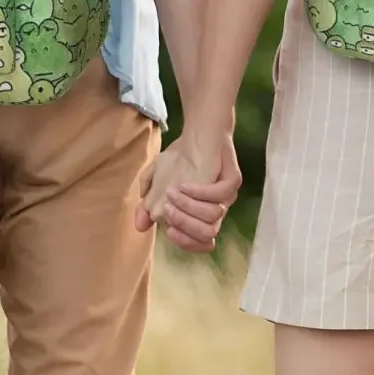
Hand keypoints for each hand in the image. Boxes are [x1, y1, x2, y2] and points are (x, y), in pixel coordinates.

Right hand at [135, 134, 240, 252]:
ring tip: (172, 192)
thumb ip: (147, 203)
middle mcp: (216, 209)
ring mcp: (227, 196)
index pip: (200, 242)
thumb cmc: (180, 158)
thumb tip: (140, 226)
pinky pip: (220, 194)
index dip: (185, 242)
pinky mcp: (233, 180)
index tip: (168, 231)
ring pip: (213, 216)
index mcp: (201, 215)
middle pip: (207, 234)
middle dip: (184, 224)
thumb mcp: (157, 179)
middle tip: (167, 209)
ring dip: (189, 207)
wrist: (198, 132)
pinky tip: (184, 184)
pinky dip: (200, 192)